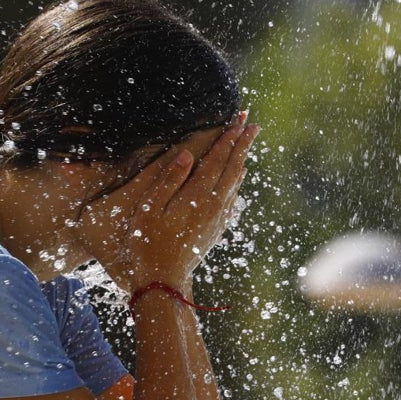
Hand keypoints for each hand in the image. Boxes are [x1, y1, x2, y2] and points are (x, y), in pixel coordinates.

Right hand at [77, 113, 259, 290]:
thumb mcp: (150, 208)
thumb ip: (169, 180)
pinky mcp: (217, 228)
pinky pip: (231, 199)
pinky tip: (236, 179)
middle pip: (233, 167)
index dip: (229, 137)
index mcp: (198, 196)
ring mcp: (218, 218)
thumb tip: (187, 156)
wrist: (164, 280)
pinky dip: (236, 182)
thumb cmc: (148, 242)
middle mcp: (214, 205)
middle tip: (252, 124)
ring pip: (235, 183)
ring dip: (241, 160)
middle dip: (243, 143)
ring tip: (246, 144)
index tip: (240, 120)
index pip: (218, 159)